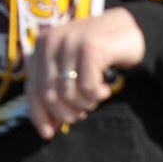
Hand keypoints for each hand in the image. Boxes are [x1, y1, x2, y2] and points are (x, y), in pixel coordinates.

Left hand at [26, 7, 145, 139]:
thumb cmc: (99, 53)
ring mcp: (70, 42)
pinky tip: (105, 87)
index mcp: (42, 46)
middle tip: (83, 111)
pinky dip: (98, 95)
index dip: (39, 115)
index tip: (49, 133)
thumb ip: (57, 91)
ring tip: (96, 96)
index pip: (32, 89)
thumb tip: (48, 127)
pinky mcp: (91, 47)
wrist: (130, 28)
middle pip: (48, 96)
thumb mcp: (72, 69)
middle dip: (67, 113)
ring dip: (86, 104)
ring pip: (68, 94)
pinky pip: (88, 88)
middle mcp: (51, 42)